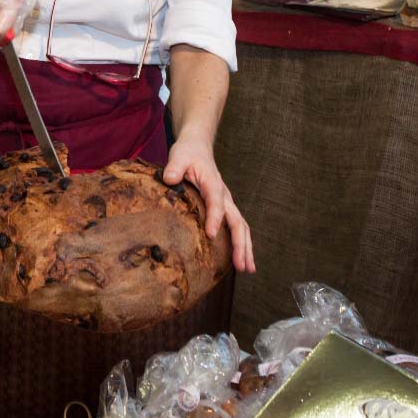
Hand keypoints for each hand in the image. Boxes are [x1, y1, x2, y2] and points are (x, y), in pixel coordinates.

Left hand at [164, 136, 254, 272]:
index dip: (214, 218)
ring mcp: (226, 202)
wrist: (198, 147)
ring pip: (241, 227)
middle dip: (240, 244)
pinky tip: (240, 260)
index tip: (211, 235)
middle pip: (237, 221)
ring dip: (245, 248)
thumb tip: (169, 179)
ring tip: (248, 269)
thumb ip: (174, 168)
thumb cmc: (188, 153)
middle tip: (242, 266)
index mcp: (213, 184)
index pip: (216, 203)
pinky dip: (241, 243)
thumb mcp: (178, 156)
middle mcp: (224, 195)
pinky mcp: (224, 207)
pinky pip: (236, 227)